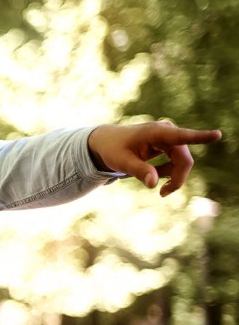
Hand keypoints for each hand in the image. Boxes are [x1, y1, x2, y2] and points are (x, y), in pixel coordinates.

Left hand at [88, 121, 221, 195]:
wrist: (106, 142)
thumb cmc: (113, 150)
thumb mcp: (122, 162)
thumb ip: (138, 171)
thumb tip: (153, 184)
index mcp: (155, 132)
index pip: (181, 137)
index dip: (200, 137)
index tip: (217, 135)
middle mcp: (166, 131)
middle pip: (184, 159)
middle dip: (177, 178)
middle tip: (163, 194)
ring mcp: (169, 136)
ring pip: (183, 161)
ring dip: (173, 176)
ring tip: (159, 188)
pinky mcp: (169, 143)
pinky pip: (177, 161)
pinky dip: (169, 171)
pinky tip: (154, 174)